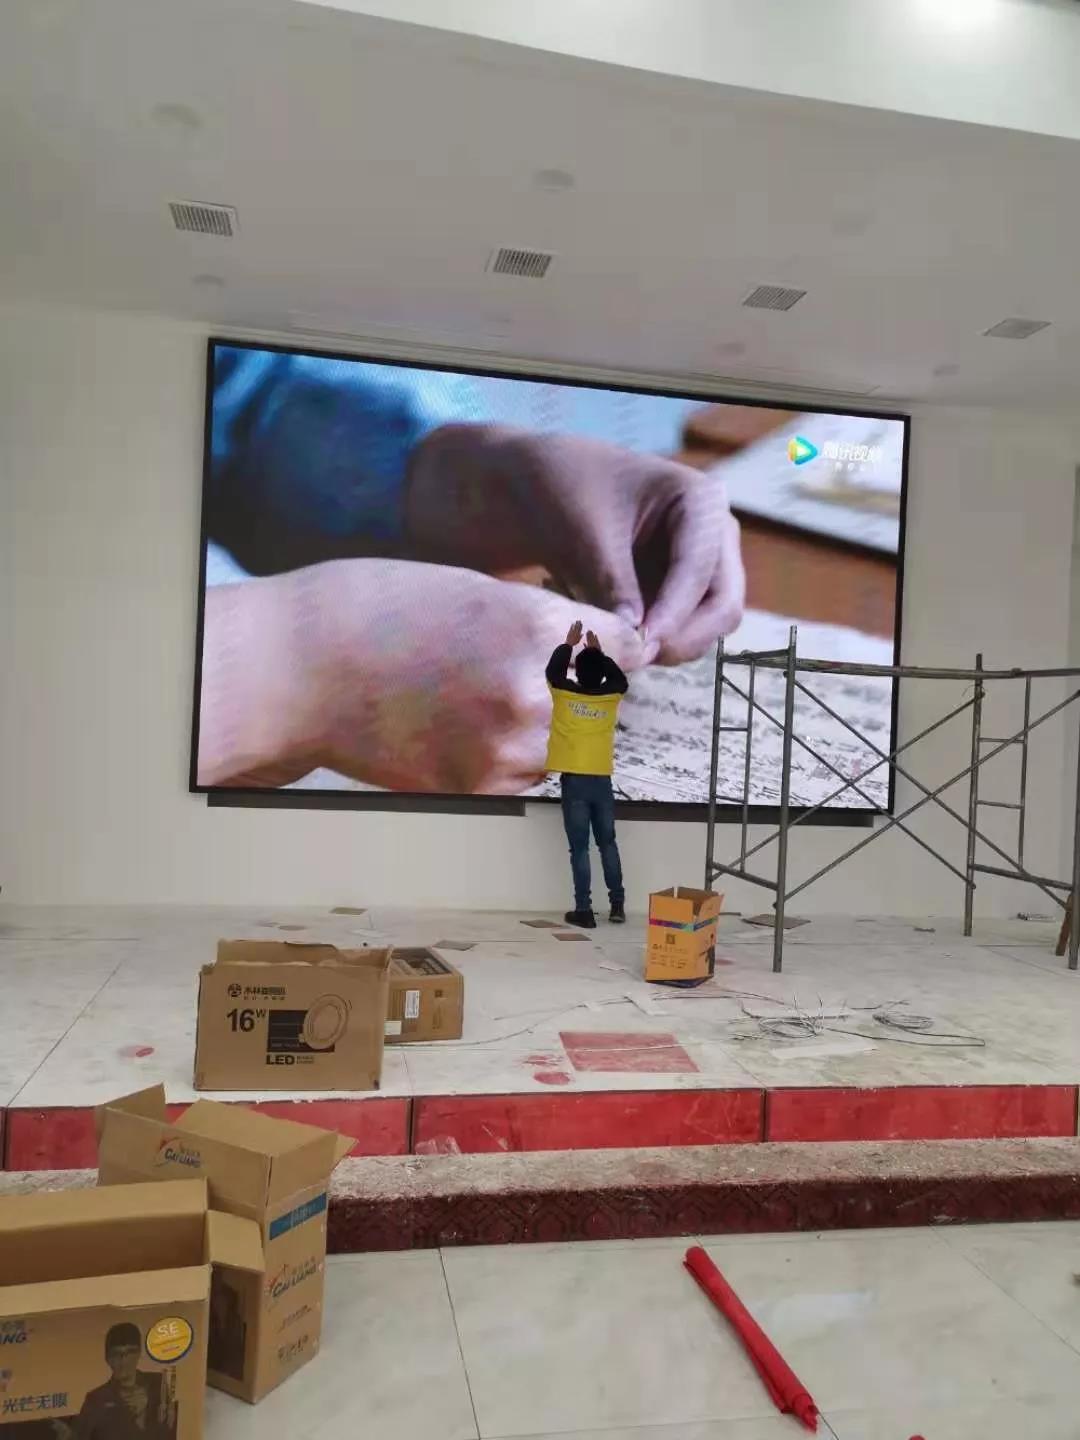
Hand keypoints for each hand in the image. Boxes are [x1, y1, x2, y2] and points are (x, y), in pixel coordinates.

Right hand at [198, 562, 643, 792]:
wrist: (300, 668)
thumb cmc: (380, 612)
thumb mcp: (478, 591)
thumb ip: (544, 624)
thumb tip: (600, 653)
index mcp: (538, 628)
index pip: (625, 648)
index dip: (612, 647)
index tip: (598, 649)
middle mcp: (534, 693)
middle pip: (601, 703)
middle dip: (579, 692)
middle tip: (530, 675)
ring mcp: (505, 748)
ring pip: (566, 748)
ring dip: (545, 732)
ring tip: (481, 701)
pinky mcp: (475, 789)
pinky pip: (523, 781)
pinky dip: (506, 762)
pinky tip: (459, 729)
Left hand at [407, 416, 781, 664]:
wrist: (539, 490)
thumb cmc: (563, 491)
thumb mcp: (586, 535)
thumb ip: (614, 587)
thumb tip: (635, 644)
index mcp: (702, 501)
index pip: (701, 570)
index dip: (674, 613)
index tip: (639, 646)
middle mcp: (714, 538)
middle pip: (722, 608)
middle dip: (680, 639)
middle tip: (631, 660)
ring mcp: (699, 571)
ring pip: (702, 631)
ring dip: (659, 646)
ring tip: (601, 637)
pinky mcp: (676, 599)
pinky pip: (674, 637)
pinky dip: (641, 643)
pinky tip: (598, 628)